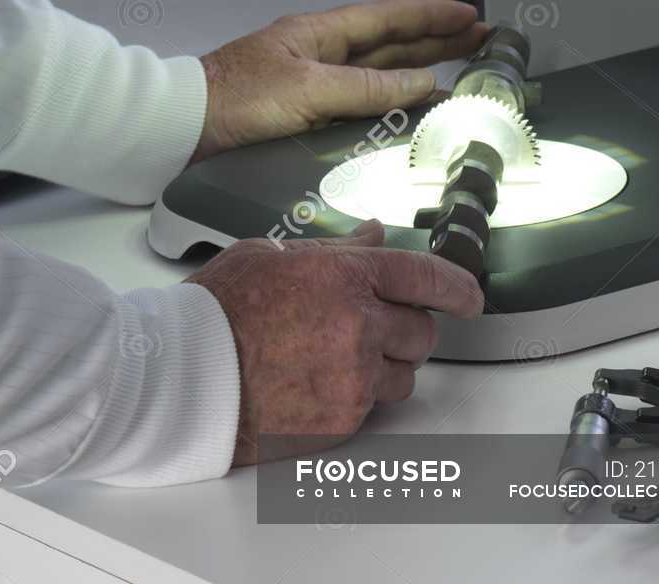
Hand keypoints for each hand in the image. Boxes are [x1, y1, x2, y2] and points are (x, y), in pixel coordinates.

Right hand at [186, 220, 484, 465]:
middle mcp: (359, 327)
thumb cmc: (220, 309)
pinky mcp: (344, 421)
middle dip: (405, 326)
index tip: (470, 295)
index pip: (426, 277)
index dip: (457, 286)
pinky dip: (358, 395)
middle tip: (371, 323)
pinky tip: (318, 382)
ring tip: (336, 356)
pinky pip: (374, 407)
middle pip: (422, 332)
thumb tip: (374, 238)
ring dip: (384, 365)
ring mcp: (354, 378)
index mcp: (343, 276)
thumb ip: (336, 250)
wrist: (188, 374)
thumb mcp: (273, 254)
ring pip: (404, 375)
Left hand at [191, 0, 488, 164]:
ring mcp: (312, 81)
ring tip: (459, 68)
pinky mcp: (304, 111)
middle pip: (389, 42)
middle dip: (435, 39)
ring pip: (378, 70)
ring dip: (419, 69)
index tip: (467, 14)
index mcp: (319, 34)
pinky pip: (360, 99)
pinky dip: (390, 100)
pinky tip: (407, 109)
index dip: (430, 17)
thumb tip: (420, 85)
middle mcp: (319, 52)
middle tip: (479, 39)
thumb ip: (366, 88)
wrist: (184, 127)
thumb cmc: (233, 98)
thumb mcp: (308, 90)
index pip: (388, 19)